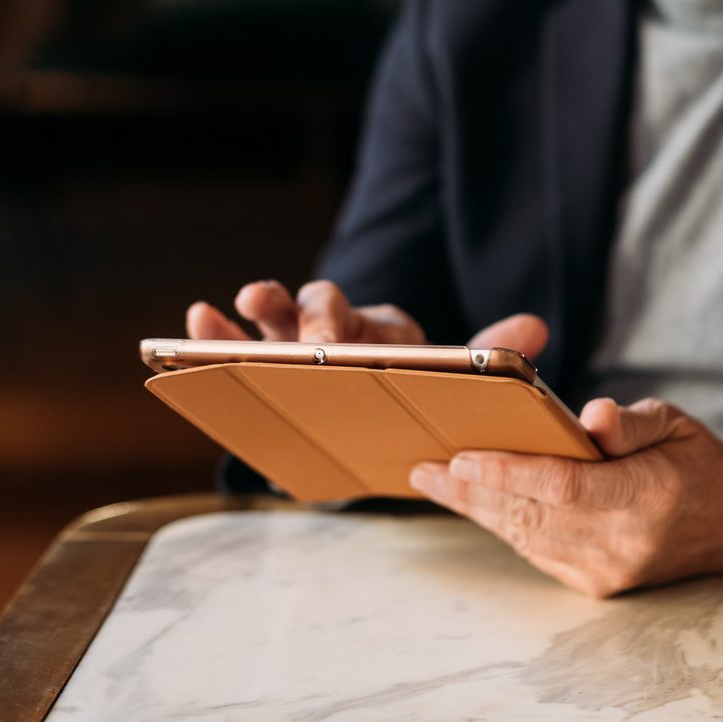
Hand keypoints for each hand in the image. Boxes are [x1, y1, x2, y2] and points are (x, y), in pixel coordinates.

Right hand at [185, 279, 549, 357]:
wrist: (386, 411)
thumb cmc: (415, 385)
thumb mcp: (454, 371)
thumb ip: (488, 351)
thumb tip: (535, 328)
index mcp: (379, 329)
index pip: (357, 315)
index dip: (337, 323)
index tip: (326, 340)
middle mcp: (336, 328)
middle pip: (310, 309)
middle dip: (296, 321)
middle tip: (289, 340)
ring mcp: (298, 348)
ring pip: (269, 324)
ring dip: (238, 319)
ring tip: (207, 314)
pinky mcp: (272, 371)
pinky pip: (238, 351)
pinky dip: (213, 339)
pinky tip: (187, 333)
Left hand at [408, 398, 722, 597]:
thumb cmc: (697, 460)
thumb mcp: (675, 423)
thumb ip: (631, 422)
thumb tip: (592, 416)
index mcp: (646, 498)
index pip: (564, 487)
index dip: (510, 472)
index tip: (463, 457)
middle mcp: (622, 544)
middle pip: (531, 515)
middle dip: (472, 492)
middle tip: (423, 468)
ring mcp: (607, 571)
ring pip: (526, 536)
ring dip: (476, 509)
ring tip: (432, 482)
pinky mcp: (595, 583)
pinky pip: (536, 549)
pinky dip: (501, 523)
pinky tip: (471, 502)